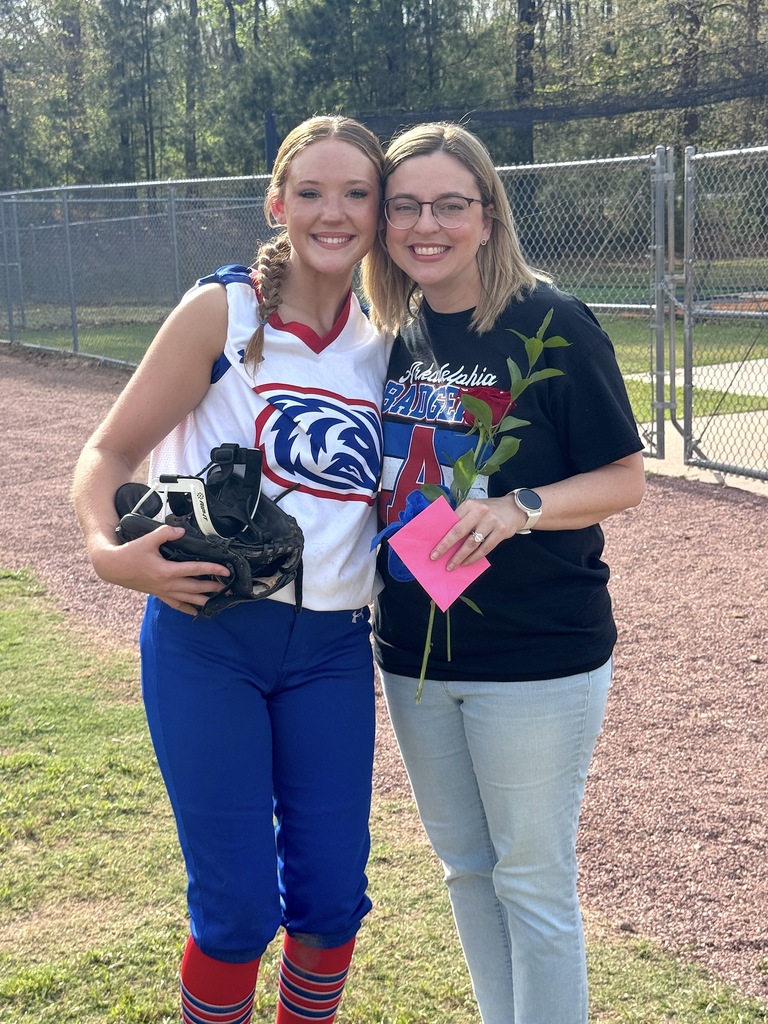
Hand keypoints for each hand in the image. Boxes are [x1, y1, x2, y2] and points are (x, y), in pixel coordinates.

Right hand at [90, 524, 230, 614]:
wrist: (113, 567)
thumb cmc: (130, 553)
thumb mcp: (147, 539)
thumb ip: (165, 533)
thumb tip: (181, 531)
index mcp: (166, 570)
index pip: (195, 570)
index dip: (212, 570)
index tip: (226, 571)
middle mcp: (167, 584)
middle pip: (195, 588)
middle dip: (213, 588)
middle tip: (228, 589)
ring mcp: (163, 591)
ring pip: (188, 599)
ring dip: (204, 601)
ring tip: (219, 602)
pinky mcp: (158, 594)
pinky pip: (176, 604)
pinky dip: (187, 609)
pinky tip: (196, 612)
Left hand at [429, 496, 524, 570]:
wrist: (515, 509)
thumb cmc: (489, 510)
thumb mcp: (475, 508)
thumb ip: (462, 518)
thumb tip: (444, 536)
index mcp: (470, 505)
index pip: (452, 521)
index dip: (442, 535)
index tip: (433, 546)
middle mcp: (480, 512)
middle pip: (459, 532)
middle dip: (445, 546)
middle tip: (435, 557)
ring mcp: (491, 522)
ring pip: (471, 543)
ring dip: (460, 556)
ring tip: (451, 565)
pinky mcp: (500, 532)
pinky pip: (484, 549)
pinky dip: (474, 558)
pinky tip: (466, 563)